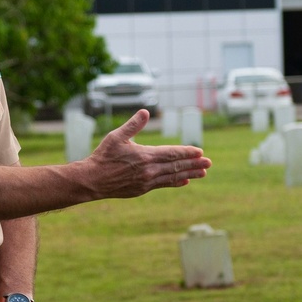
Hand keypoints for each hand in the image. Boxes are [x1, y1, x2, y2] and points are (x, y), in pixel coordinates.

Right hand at [85, 109, 210, 197]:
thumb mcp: (116, 137)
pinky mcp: (142, 190)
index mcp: (145, 156)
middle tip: (209, 163)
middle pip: (176, 166)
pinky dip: (175, 182)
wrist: (92, 180)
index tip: (200, 151)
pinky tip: (184, 181)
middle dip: (194, 164)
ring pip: (172, 177)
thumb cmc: (103, 156)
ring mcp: (146, 182)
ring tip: (203, 173)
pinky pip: (163, 185)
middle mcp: (149, 170)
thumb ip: (133, 125)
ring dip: (189, 174)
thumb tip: (146, 112)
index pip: (171, 154)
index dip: (187, 152)